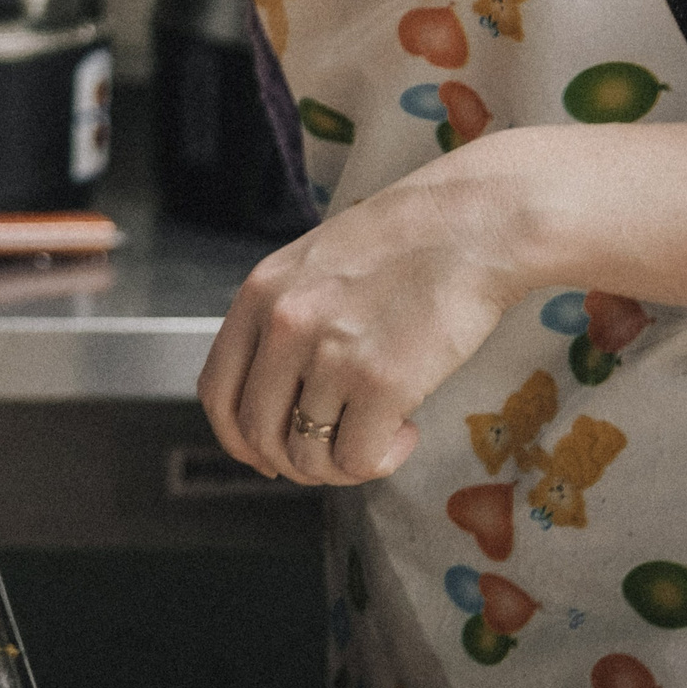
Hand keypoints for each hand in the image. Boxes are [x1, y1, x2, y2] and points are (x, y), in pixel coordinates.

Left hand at [199, 157, 526, 486]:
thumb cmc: (403, 243)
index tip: (264, 454)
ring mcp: (330, 355)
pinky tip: (407, 430)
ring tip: (379, 434)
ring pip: (307, 458)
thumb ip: (285, 321)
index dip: (238, 438)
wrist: (470, 222)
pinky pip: (358, 460)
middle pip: (257, 435)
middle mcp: (284, 325)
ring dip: (342, 464)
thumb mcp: (313, 266)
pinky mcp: (381, 383)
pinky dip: (382, 460)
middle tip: (335, 451)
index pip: (216, 391)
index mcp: (260, 293)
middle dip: (293, 461)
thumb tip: (277, 397)